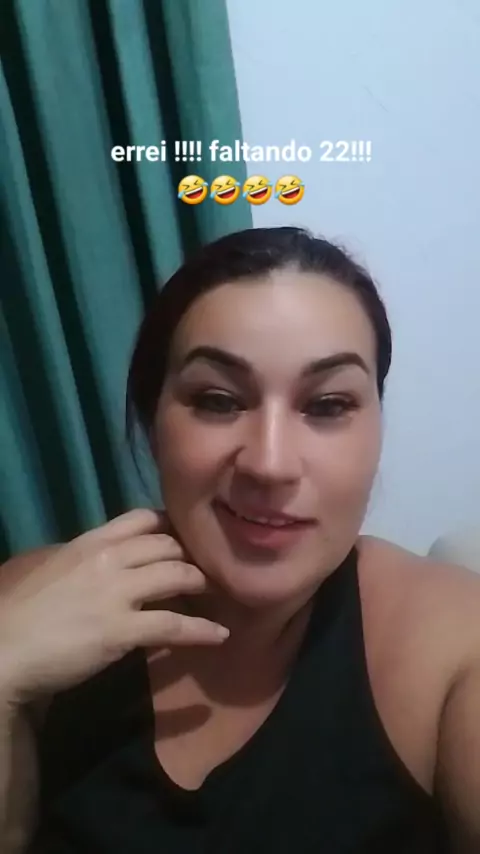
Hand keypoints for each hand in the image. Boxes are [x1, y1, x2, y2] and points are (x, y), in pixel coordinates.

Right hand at [0, 509, 227, 702]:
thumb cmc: (19, 613)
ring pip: (177, 575)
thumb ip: (81, 559)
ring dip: (202, 584)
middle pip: (168, 544)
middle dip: (191, 555)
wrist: (3, 650)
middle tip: (206, 569)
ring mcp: (117, 593)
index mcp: (88, 542)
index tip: (187, 536)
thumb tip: (102, 561)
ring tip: (215, 594)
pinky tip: (219, 635)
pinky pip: (174, 625)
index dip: (171, 525)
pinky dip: (202, 631)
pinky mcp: (122, 630)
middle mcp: (108, 559)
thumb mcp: (49, 568)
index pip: (142, 518)